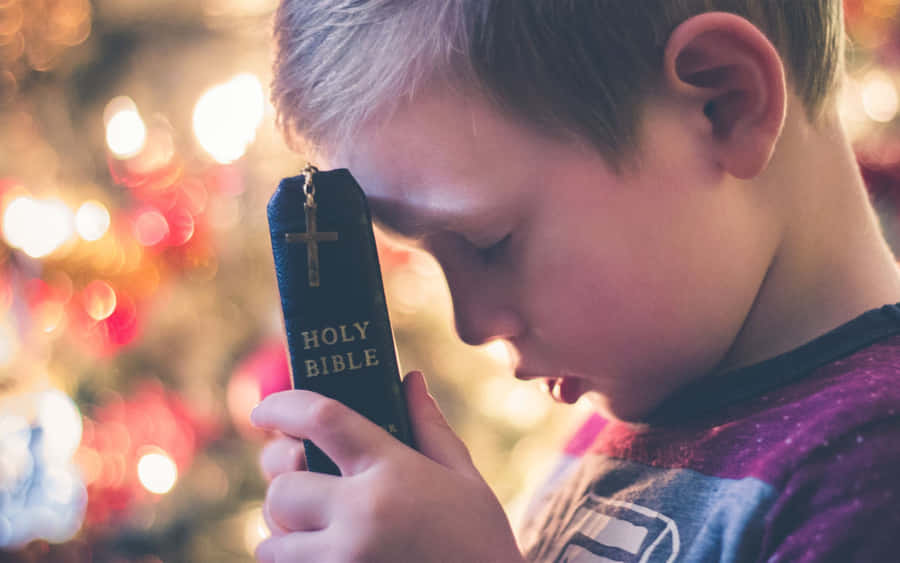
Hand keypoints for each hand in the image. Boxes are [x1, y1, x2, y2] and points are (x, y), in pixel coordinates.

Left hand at [251, 371, 524, 562]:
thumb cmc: (481, 544)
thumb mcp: (465, 479)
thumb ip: (431, 428)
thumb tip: (409, 381)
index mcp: (394, 471)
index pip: (323, 419)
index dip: (285, 406)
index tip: (264, 412)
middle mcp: (362, 515)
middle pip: (283, 489)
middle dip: (286, 487)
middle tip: (304, 489)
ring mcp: (344, 562)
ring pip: (272, 542)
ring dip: (285, 535)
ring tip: (315, 533)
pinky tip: (327, 556)